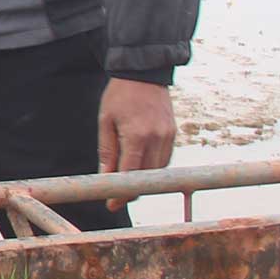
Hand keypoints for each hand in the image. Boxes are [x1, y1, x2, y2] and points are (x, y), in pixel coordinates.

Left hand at [99, 78, 174, 206]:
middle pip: (147, 176)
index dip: (121, 193)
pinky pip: (165, 158)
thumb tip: (106, 177)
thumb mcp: (106, 121)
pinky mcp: (173, 133)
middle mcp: (157, 138)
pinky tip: (141, 169)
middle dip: (133, 190)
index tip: (112, 204)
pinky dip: (154, 168)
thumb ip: (107, 151)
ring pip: (159, 170)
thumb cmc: (119, 96)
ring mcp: (169, 136)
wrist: (144, 74)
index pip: (131, 174)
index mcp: (137, 136)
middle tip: (117, 198)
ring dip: (145, 181)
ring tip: (128, 185)